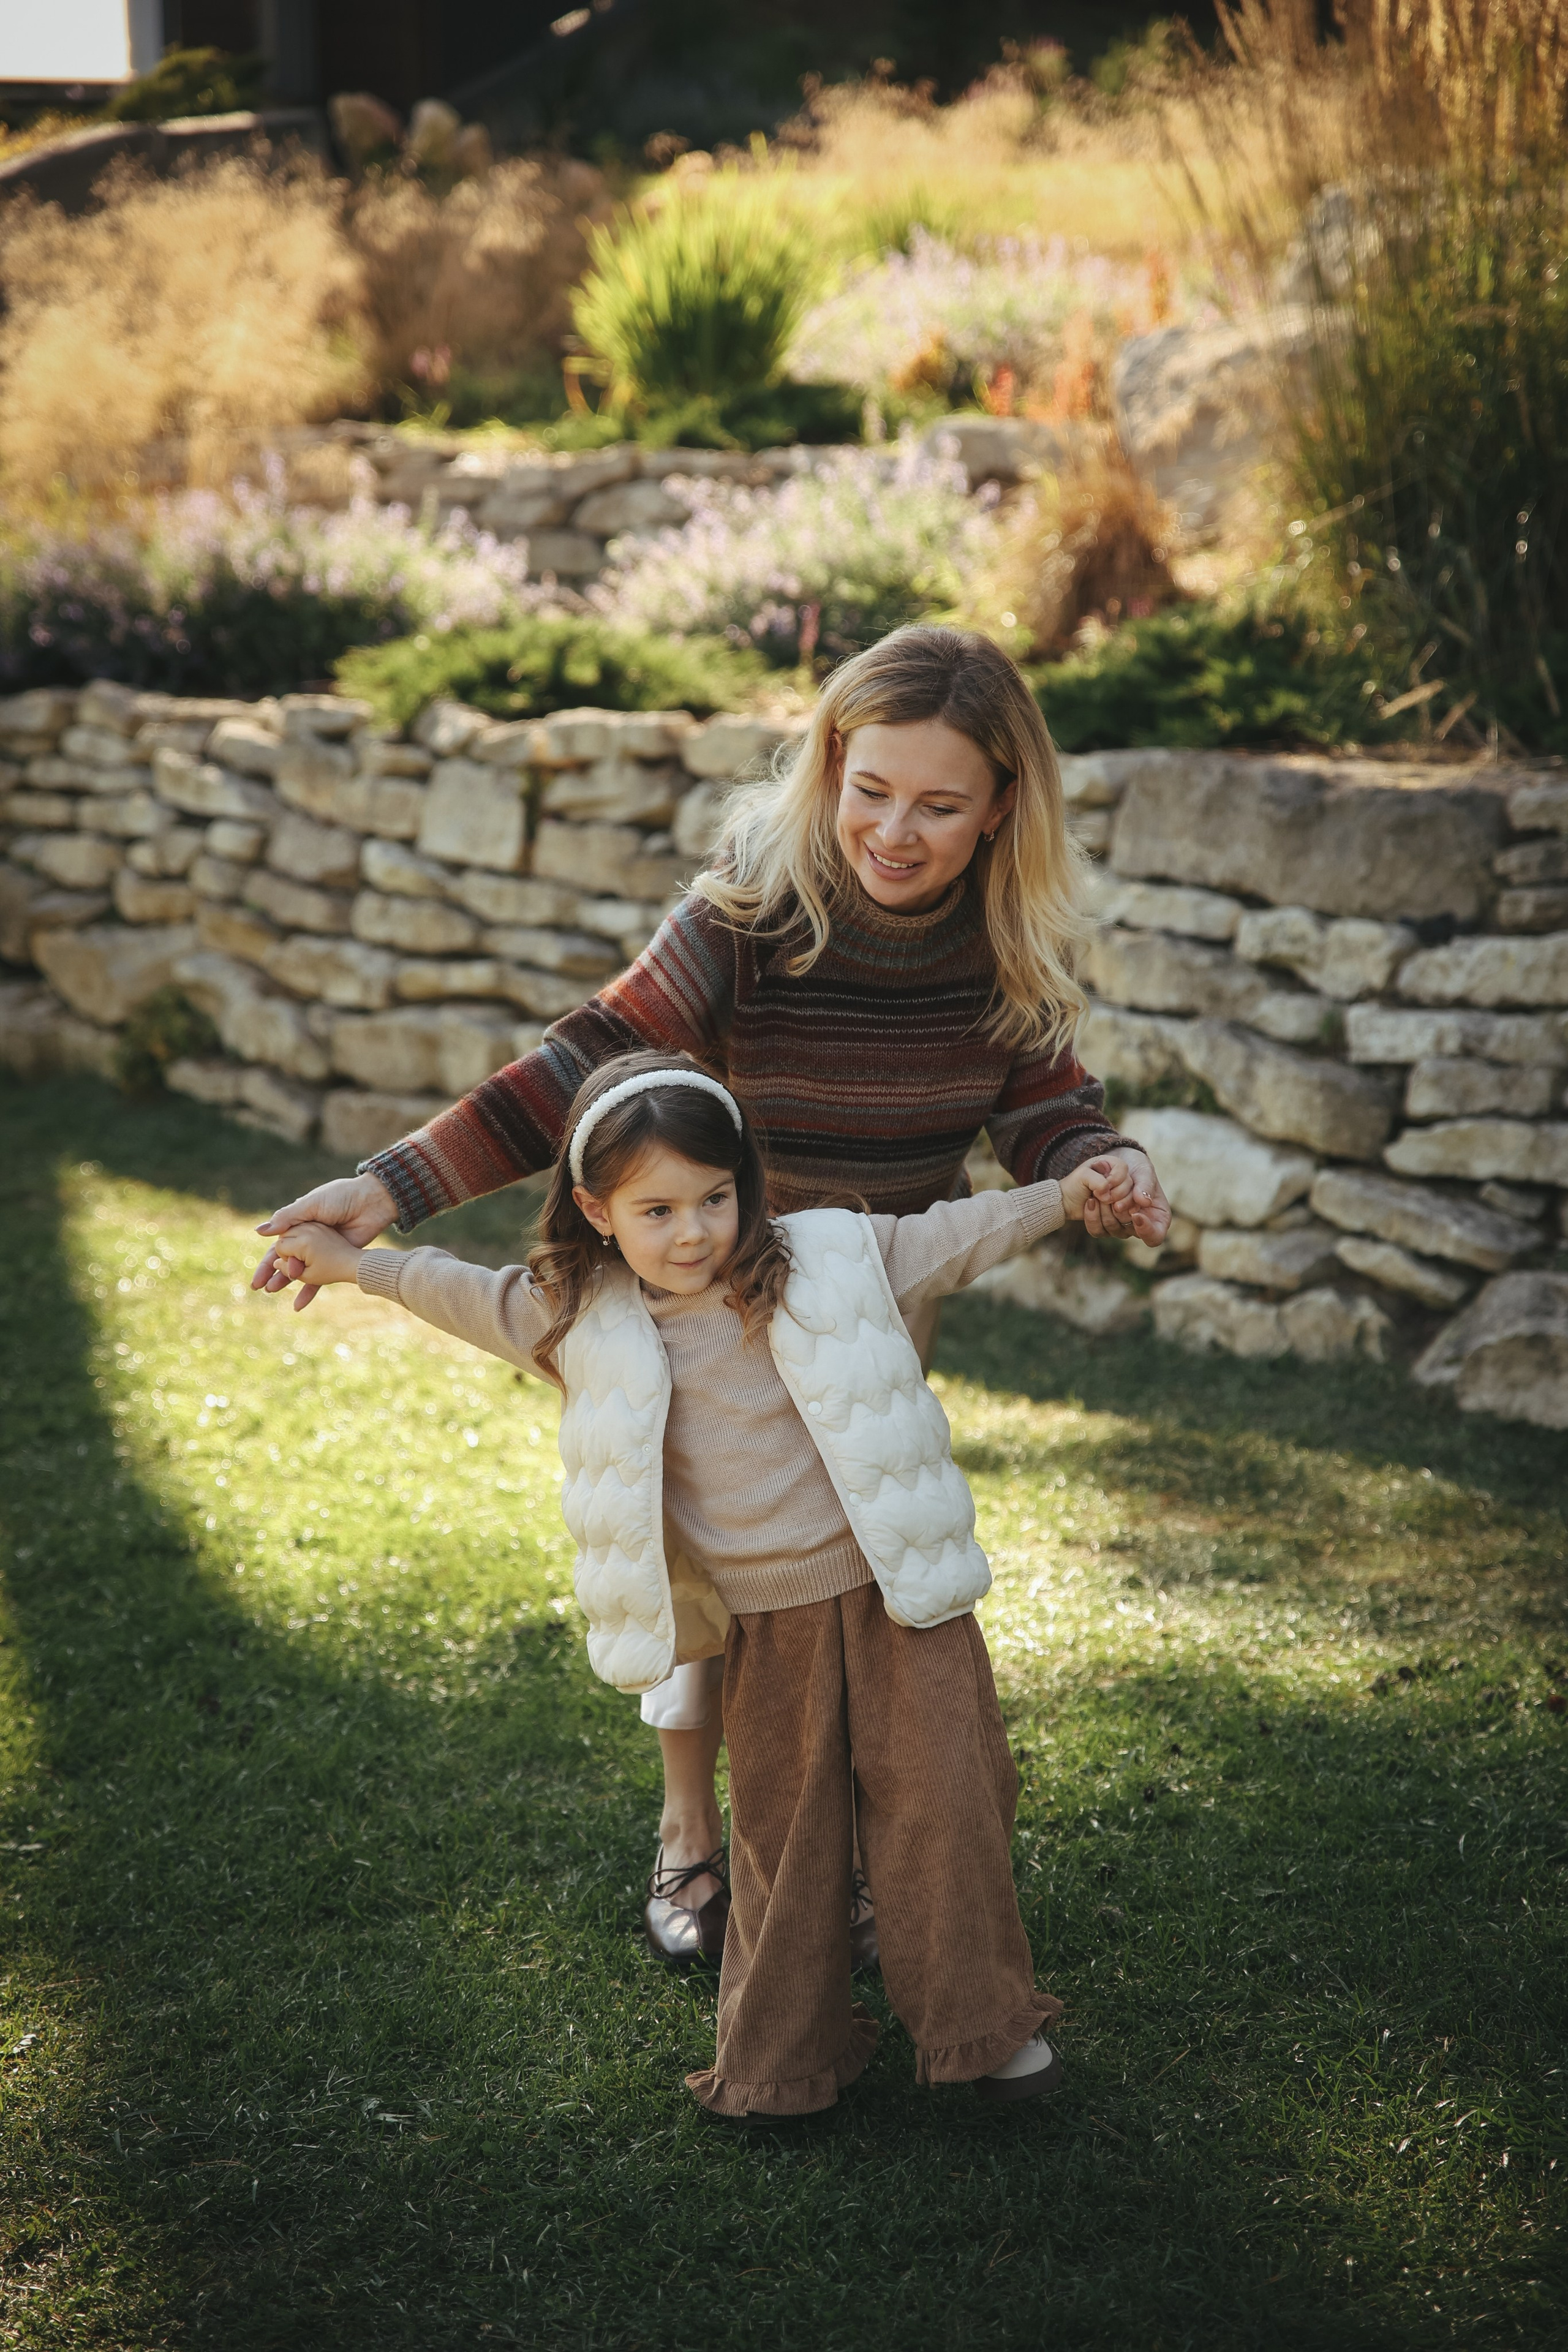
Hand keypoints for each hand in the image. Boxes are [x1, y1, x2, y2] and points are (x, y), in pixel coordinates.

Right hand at [252, 1173, 395, 1311]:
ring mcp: (320, 1248)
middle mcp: (307, 1237)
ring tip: (272, 1292)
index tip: (258, 1276)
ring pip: (299, 1269)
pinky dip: (308, 1291)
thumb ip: (287, 1218)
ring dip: (285, 1281)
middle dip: (272, 1272)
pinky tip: (298, 1304)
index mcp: (299, 1222)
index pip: (278, 1244)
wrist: (371, 1202)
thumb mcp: (311, 1205)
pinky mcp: (334, 1257)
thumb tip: (259, 1231)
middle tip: (259, 1287)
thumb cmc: (340, 1197)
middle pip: (285, 1258)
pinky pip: (319, 1278)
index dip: (267, 1260)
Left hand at [1067, 1148, 1171, 1245]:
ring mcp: (1123, 1228)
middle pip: (1130, 1231)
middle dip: (1122, 1211)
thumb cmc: (1137, 1168)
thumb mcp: (1145, 1171)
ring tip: (1101, 1193)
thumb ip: (1146, 1185)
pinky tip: (1091, 1200)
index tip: (1136, 1214)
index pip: (1154, 1237)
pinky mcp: (1105, 1226)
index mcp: (1158, 1218)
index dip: (1146, 1230)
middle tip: (1114, 1195)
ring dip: (1106, 1210)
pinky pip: (1097, 1230)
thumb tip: (1144, 1201)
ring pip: (1112, 1229)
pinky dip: (1093, 1215)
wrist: (1117, 1163)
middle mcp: (1140, 1226)